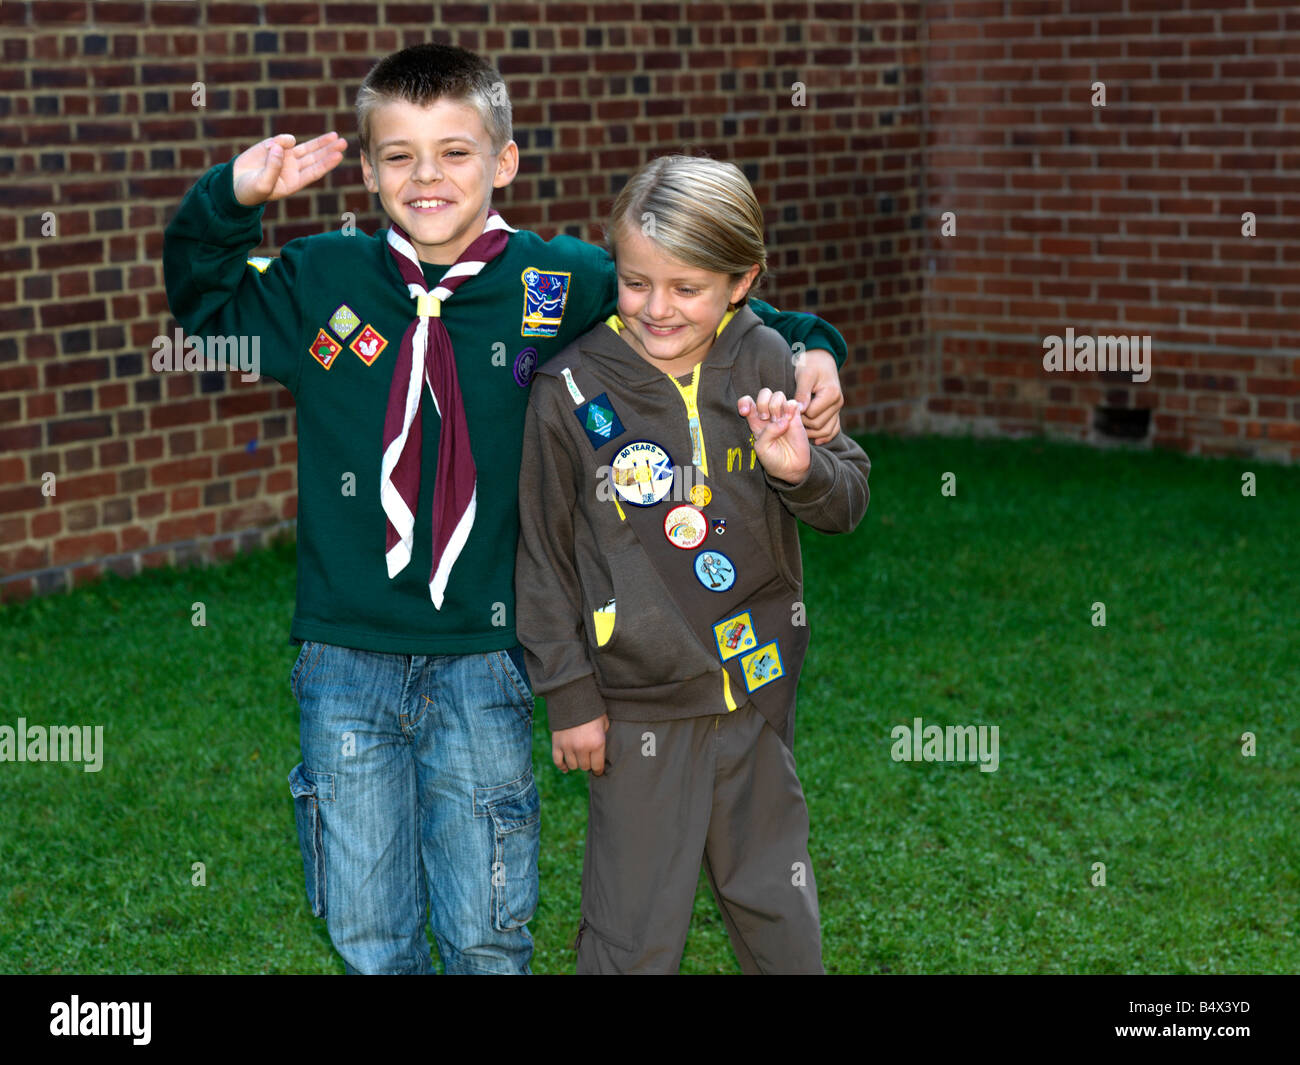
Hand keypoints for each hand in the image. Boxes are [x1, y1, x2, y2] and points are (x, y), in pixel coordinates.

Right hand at [231, 132, 346, 206]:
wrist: (233, 183)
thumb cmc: (249, 190)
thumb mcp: (262, 184)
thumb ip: (273, 167)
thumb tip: (282, 147)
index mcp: (294, 182)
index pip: (314, 172)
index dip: (327, 164)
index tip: (339, 155)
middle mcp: (293, 170)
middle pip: (315, 158)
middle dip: (329, 150)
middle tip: (343, 142)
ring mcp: (285, 157)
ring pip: (306, 148)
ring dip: (321, 142)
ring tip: (335, 135)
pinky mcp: (274, 147)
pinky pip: (283, 140)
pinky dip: (283, 140)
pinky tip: (278, 145)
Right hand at [553, 715, 609, 774]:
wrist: (572, 697)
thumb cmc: (591, 710)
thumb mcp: (604, 722)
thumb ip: (603, 737)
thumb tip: (601, 750)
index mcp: (597, 743)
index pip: (597, 766)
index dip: (598, 770)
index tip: (598, 771)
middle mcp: (582, 747)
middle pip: (584, 767)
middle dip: (587, 764)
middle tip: (588, 759)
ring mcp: (568, 746)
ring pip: (572, 765)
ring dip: (576, 763)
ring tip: (578, 758)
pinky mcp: (557, 743)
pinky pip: (558, 761)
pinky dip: (561, 766)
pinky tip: (565, 768)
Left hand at [737, 389, 810, 484]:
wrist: (791, 467)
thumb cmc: (773, 459)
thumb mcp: (762, 448)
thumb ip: (767, 432)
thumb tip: (782, 420)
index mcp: (755, 421)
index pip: (747, 402)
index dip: (744, 402)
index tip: (745, 412)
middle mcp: (769, 414)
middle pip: (764, 393)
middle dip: (762, 403)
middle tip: (765, 418)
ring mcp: (782, 414)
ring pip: (778, 395)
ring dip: (776, 406)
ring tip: (779, 422)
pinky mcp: (796, 416)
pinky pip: (792, 402)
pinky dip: (790, 407)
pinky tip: (789, 420)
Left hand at [793, 347, 843, 443]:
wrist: (821, 359)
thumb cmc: (810, 364)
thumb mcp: (804, 375)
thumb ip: (802, 393)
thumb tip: (800, 410)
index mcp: (831, 394)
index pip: (812, 414)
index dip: (798, 414)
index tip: (789, 409)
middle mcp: (837, 403)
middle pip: (818, 425)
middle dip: (803, 423)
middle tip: (790, 418)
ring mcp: (837, 409)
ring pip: (825, 431)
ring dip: (811, 433)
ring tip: (798, 427)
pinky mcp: (835, 412)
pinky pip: (833, 430)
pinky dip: (824, 436)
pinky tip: (814, 440)